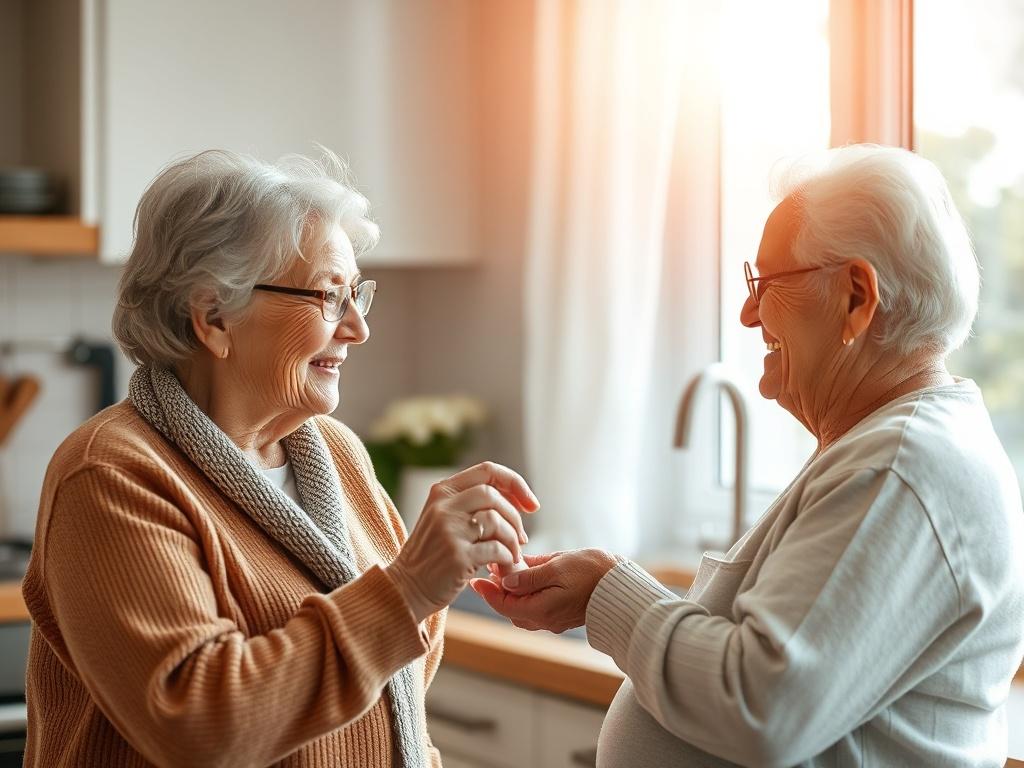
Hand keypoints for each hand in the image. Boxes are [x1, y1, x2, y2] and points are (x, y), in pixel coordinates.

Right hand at [387, 462, 538, 622]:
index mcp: (442, 491)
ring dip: (513, 540)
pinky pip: (496, 549)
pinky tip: (503, 566)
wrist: (407, 588)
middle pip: (494, 495)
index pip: (488, 470)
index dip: (516, 483)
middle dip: (515, 517)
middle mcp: (443, 506)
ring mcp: (449, 530)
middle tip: (521, 537)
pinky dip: (507, 557)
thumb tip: (516, 498)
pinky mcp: (457, 556)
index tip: (531, 504)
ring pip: (497, 521)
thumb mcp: (444, 517)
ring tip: (512, 554)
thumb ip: (471, 502)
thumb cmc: (434, 554)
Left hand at [470, 549, 619, 633]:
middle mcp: (545, 619)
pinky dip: (526, 593)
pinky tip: (525, 576)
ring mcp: (555, 618)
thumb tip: (504, 580)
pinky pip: (537, 606)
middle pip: (510, 608)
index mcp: (541, 610)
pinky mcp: (564, 612)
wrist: (624, 587)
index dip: (487, 591)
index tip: (475, 578)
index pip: (503, 604)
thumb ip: (529, 575)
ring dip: (511, 592)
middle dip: (497, 591)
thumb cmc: (594, 573)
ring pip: (523, 608)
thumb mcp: (558, 567)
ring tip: (504, 570)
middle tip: (487, 570)